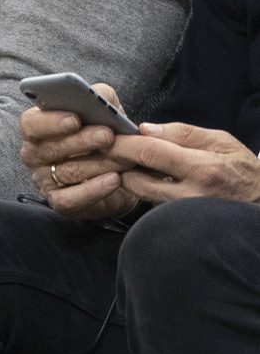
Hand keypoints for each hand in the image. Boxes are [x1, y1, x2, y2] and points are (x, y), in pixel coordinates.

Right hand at [19, 83, 139, 219]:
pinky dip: (94, 190)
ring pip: (67, 172)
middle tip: (108, 136)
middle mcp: (34, 155)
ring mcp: (44, 180)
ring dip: (98, 163)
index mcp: (37, 128)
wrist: (121, 173)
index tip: (75, 119)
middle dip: (82, 141)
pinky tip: (114, 180)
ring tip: (124, 158)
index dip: (50, 121)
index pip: (30, 124)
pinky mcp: (59, 202)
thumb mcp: (104, 111)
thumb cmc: (104, 136)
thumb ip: (99, 97)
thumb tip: (97, 96)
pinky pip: (72, 199)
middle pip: (50, 148)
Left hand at [110, 122, 259, 203]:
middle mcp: (189, 195)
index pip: (150, 153)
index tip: (108, 136)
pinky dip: (143, 190)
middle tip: (111, 150)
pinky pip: (151, 205)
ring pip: (140, 195)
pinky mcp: (178, 224)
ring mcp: (182, 214)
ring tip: (129, 162)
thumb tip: (146, 129)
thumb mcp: (222, 142)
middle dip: (119, 164)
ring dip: (129, 177)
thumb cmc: (243, 172)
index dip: (124, 144)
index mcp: (202, 168)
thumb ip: (183, 133)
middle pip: (136, 180)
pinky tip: (144, 178)